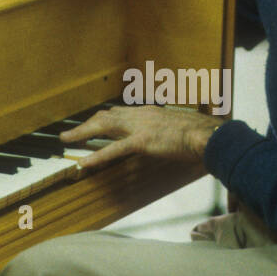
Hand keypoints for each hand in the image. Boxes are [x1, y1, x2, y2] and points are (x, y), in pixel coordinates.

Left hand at [61, 105, 223, 171]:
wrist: (208, 134)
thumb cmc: (199, 133)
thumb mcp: (179, 127)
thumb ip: (166, 129)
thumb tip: (163, 135)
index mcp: (149, 112)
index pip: (120, 112)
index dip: (104, 118)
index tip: (94, 122)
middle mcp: (141, 115)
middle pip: (106, 116)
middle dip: (87, 123)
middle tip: (71, 133)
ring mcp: (140, 127)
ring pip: (104, 126)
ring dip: (83, 133)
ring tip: (68, 140)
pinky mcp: (142, 142)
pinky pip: (113, 150)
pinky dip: (96, 156)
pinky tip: (83, 163)